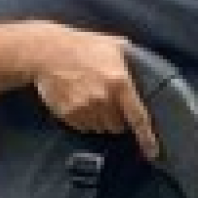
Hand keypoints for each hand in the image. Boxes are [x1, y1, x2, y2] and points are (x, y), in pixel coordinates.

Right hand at [32, 26, 158, 159]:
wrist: (44, 51)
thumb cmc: (81, 45)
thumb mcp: (113, 45)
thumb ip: (132, 58)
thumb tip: (146, 65)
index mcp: (119, 83)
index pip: (138, 117)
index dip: (147, 137)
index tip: (153, 152)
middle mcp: (103, 99)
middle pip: (119, 125)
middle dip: (118, 118)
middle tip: (110, 102)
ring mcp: (84, 108)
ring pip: (101, 127)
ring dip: (102, 119)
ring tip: (94, 100)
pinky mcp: (68, 114)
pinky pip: (84, 126)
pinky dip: (85, 119)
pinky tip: (81, 102)